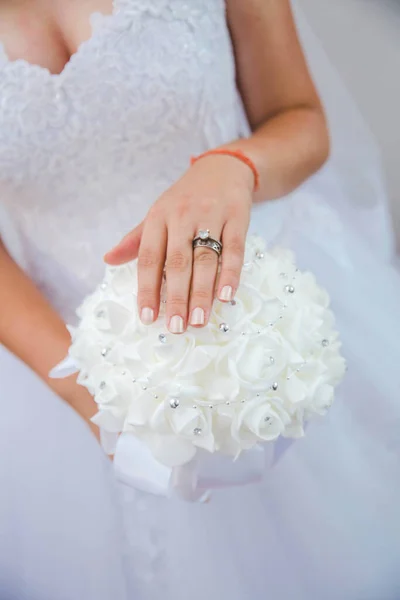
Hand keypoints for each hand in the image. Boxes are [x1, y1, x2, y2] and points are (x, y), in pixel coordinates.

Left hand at [104, 154, 253, 332]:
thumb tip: (108, 259)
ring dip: (202, 292)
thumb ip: (136, 240)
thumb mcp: (157, 214)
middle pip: (177, 263)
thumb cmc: (185, 199)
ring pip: (205, 259)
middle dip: (176, 297)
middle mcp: (181, 216)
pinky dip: (230, 273)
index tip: (147, 317)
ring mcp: (210, 216)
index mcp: (158, 218)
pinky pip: (234, 249)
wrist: (222, 169)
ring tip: (198, 320)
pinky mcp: (236, 217)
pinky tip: (225, 296)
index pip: (149, 258)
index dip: (148, 289)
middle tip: (176, 327)